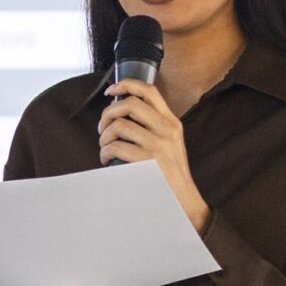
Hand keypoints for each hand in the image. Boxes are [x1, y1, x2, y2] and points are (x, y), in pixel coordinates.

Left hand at [99, 80, 210, 232]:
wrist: (182, 200)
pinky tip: (107, 160)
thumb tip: (122, 115)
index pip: (150, 91)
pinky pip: (116, 147)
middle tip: (102, 128)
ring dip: (104, 137)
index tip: (111, 91)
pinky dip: (105, 153)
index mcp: (172, 122)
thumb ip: (154, 127)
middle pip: (130, 104)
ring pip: (119, 126)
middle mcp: (168, 130)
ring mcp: (159, 145)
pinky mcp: (148, 161)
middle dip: (108, 113)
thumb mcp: (170, 144)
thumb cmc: (168, 174)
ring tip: (105, 147)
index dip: (127, 85)